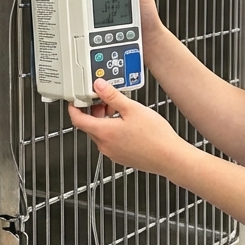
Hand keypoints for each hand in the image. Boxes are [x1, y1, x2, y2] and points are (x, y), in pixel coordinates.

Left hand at [68, 78, 187, 175]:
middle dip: (93, 111)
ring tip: (119, 110)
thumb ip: (112, 96)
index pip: (77, 119)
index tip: (76, 99)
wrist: (170, 158)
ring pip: (100, 133)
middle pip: (89, 125)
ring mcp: (112, 153)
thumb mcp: (132, 109)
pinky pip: (110, 141)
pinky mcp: (121, 157)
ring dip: (104, 120)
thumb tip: (98, 86)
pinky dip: (112, 130)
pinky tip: (126, 124)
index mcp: (104, 132)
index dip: (74, 107)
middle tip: (105, 101)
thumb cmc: (155, 137)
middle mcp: (104, 145)